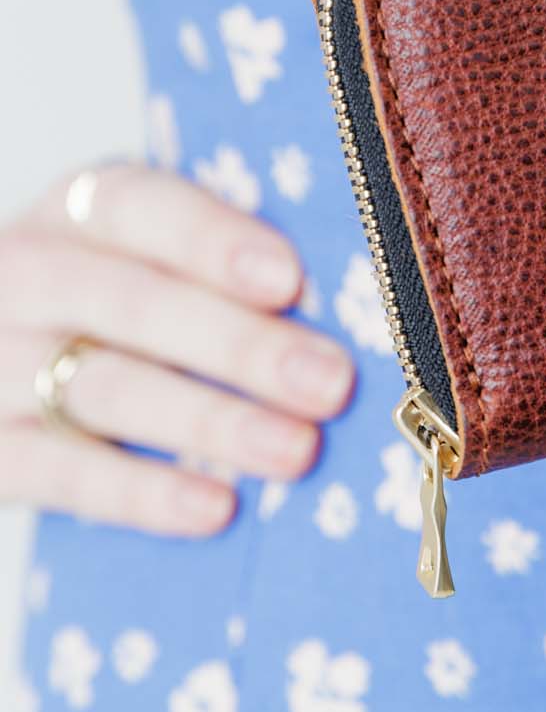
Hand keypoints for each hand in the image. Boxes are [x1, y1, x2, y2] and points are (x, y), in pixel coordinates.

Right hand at [0, 162, 354, 534]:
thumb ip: (226, 262)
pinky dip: (141, 493)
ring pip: (104, 389)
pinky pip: (59, 474)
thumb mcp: (158, 253)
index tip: (289, 279)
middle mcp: (25, 273)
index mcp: (79, 207)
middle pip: (132, 303)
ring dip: (210, 422)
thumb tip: (346, 295)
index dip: (213, 241)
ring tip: (297, 450)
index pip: (138, 205)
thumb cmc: (128, 293)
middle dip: (240, 345)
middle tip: (330, 382)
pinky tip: (217, 506)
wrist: (8, 356)